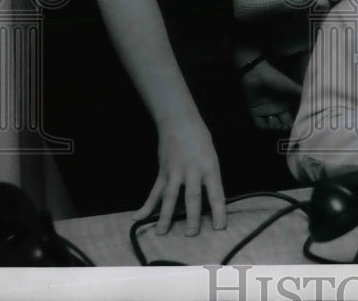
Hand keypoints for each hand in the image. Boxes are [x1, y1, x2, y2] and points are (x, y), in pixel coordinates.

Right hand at [132, 112, 225, 236]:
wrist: (180, 122)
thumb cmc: (200, 140)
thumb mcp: (211, 157)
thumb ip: (209, 177)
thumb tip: (209, 200)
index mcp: (210, 167)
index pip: (216, 193)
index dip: (219, 211)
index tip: (220, 228)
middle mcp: (193, 171)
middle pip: (192, 197)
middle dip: (193, 217)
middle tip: (192, 234)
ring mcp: (176, 172)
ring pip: (170, 197)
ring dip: (165, 216)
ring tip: (162, 233)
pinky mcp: (163, 172)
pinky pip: (155, 191)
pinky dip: (146, 205)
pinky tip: (138, 217)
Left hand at [241, 58, 302, 130]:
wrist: (256, 74)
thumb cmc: (275, 79)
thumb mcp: (291, 86)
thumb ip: (302, 94)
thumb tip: (317, 102)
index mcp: (287, 105)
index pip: (293, 118)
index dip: (295, 124)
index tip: (298, 129)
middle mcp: (277, 110)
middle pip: (282, 124)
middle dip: (285, 128)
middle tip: (285, 128)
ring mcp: (266, 112)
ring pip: (272, 126)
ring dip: (274, 129)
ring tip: (277, 126)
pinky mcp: (255, 113)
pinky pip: (259, 124)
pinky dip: (263, 128)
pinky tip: (267, 127)